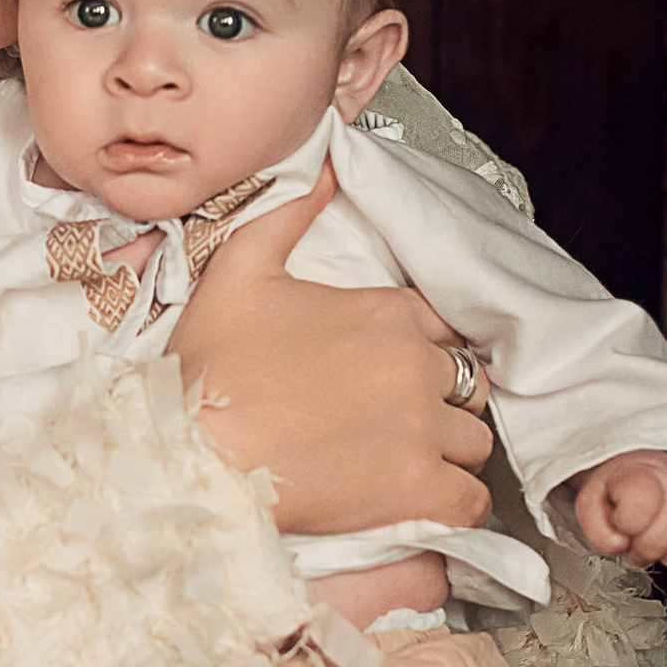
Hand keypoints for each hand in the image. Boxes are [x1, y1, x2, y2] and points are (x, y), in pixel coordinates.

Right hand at [174, 176, 493, 535]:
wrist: (189, 450)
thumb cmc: (210, 364)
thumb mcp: (241, 267)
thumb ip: (291, 211)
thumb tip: (327, 164)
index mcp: (386, 312)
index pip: (448, 324)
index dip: (426, 346)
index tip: (395, 367)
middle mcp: (415, 366)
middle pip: (468, 382)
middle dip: (443, 397)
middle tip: (399, 416)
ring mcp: (420, 429)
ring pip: (476, 439)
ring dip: (451, 448)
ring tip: (409, 458)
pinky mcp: (416, 489)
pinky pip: (471, 499)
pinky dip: (458, 502)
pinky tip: (428, 499)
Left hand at [573, 449, 666, 575]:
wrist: (652, 470)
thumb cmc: (622, 489)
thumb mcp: (592, 499)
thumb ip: (595, 524)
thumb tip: (618, 543)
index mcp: (643, 472)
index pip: (639, 510)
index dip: (625, 525)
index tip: (621, 521)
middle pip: (661, 542)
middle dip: (642, 549)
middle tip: (637, 538)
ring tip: (659, 540)